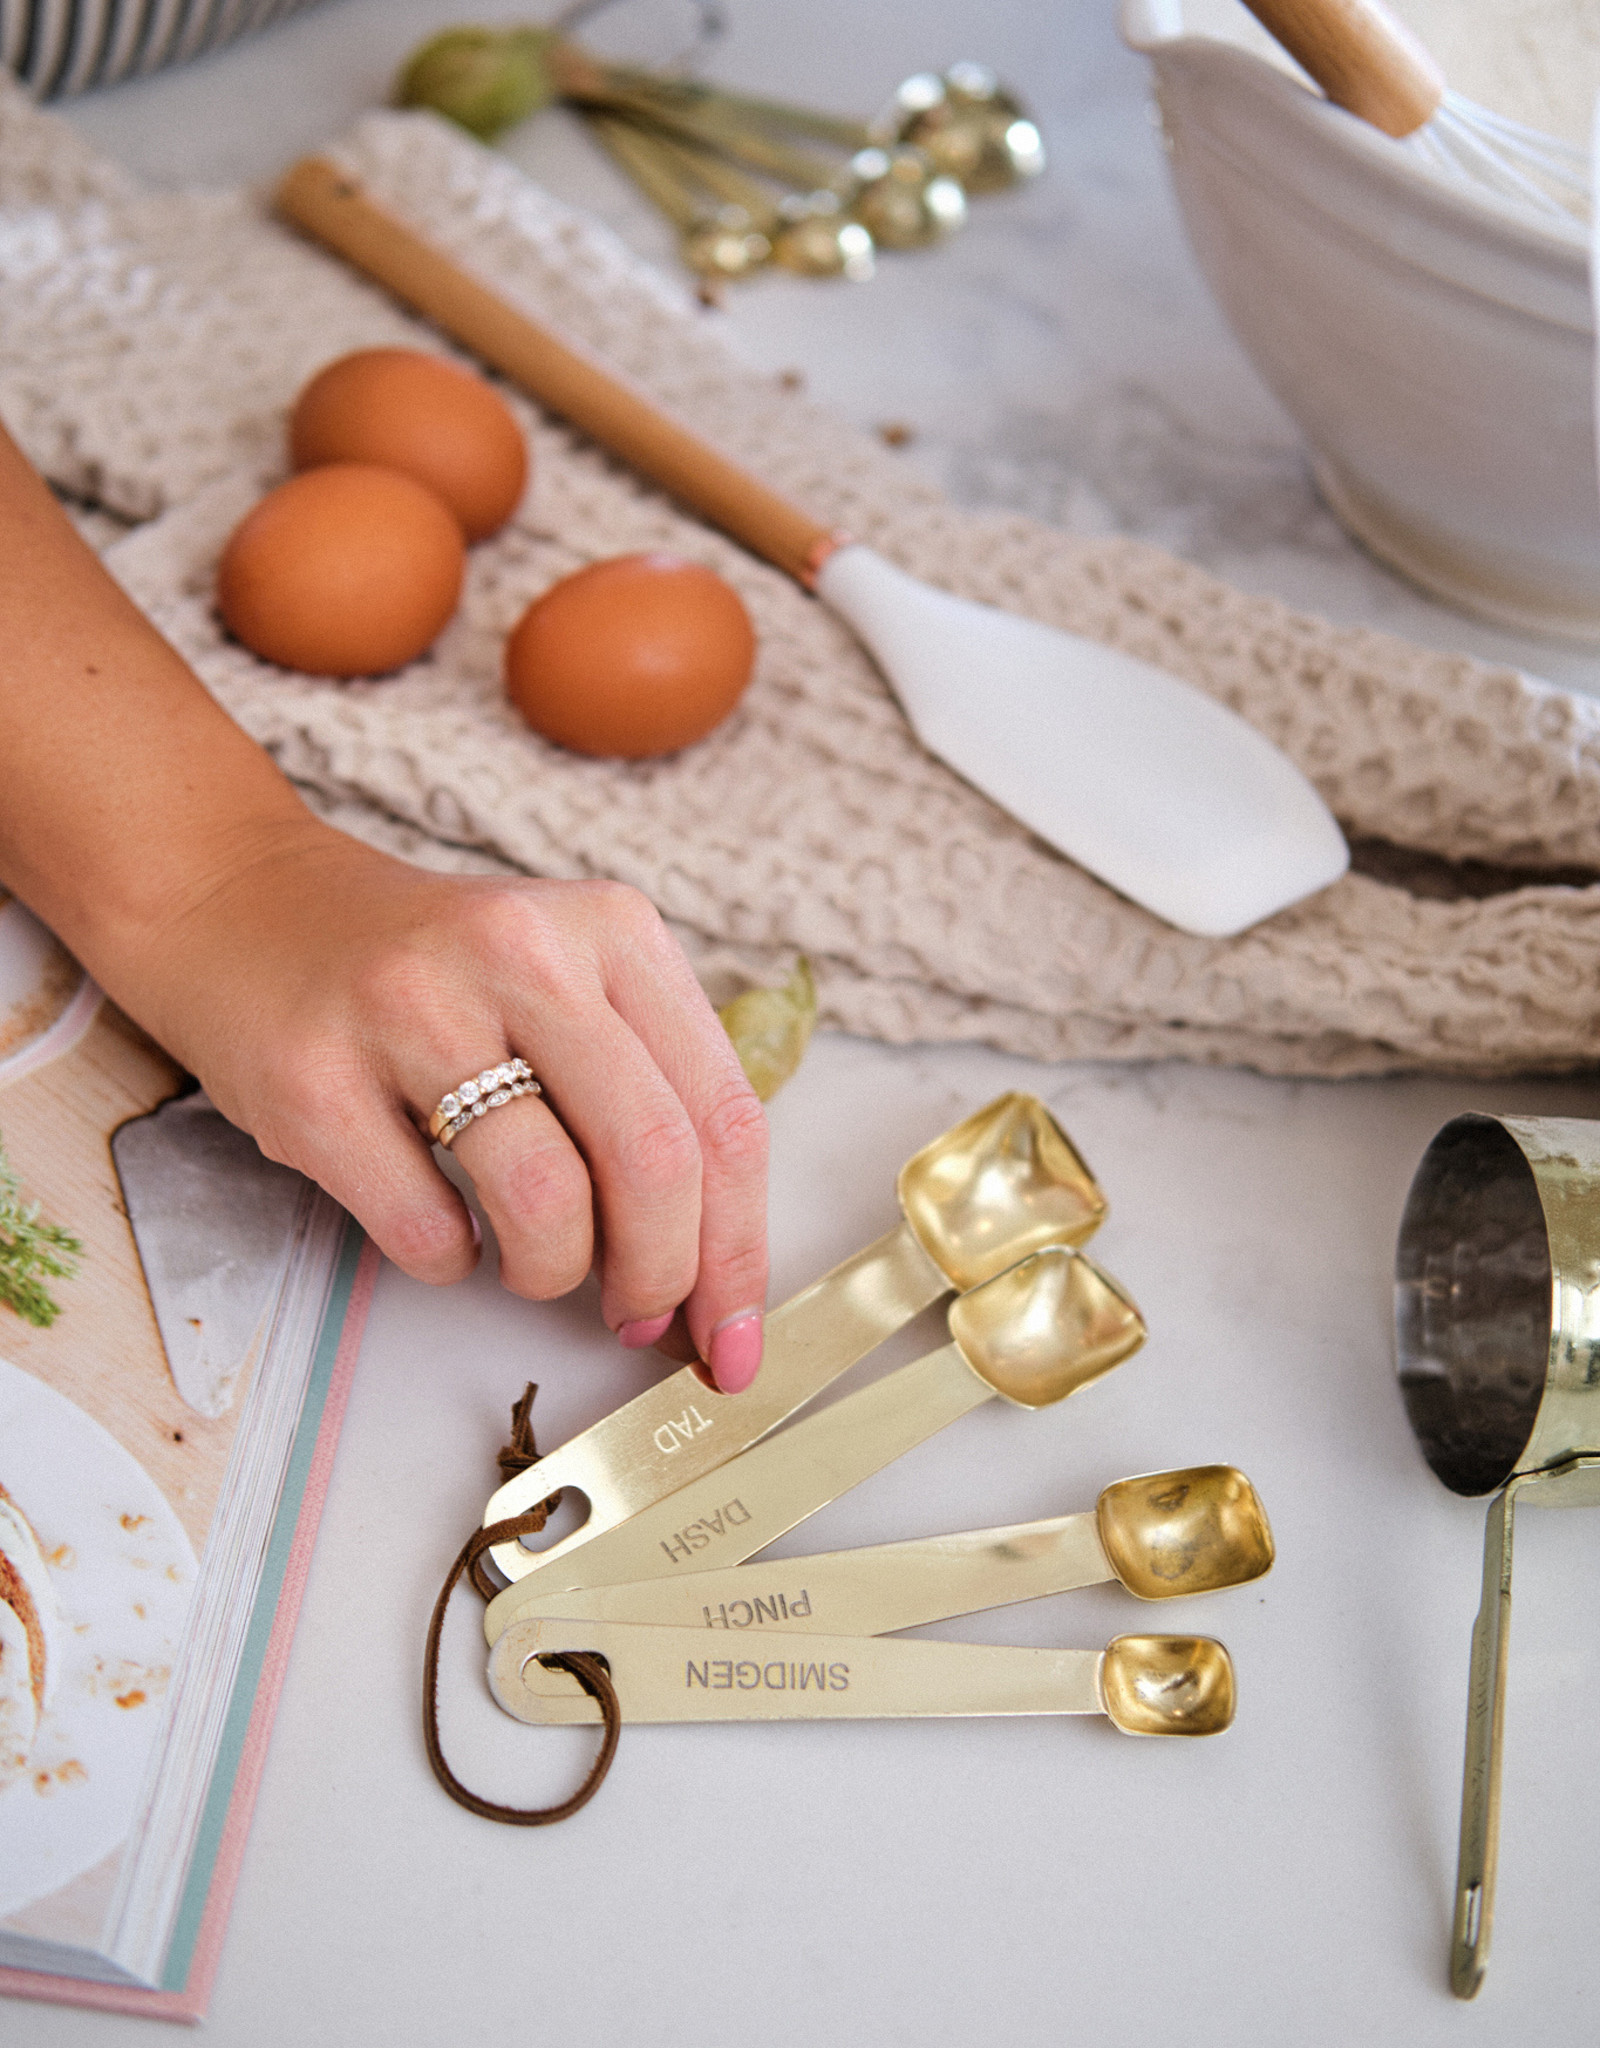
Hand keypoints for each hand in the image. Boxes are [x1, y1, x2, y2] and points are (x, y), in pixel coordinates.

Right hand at [133, 824, 769, 1391]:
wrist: (248, 909)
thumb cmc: (434, 974)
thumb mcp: (568, 983)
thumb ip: (652, 1100)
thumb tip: (712, 1281)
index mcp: (613, 930)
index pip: (724, 1113)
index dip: (740, 1249)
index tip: (731, 1335)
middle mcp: (522, 952)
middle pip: (653, 1159)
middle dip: (661, 1276)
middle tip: (637, 1317)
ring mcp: (411, 1009)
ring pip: (547, 1202)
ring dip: (553, 1272)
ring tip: (534, 1262)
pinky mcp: (316, 1077)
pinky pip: (427, 1230)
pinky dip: (451, 1264)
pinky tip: (444, 1229)